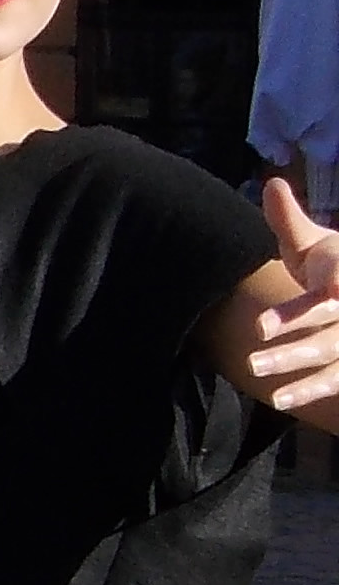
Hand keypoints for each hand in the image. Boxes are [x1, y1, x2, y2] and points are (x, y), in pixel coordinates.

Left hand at [246, 175, 338, 412]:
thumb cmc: (333, 269)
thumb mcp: (317, 245)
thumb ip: (290, 221)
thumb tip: (271, 183)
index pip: (327, 288)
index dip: (303, 305)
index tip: (272, 320)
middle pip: (328, 327)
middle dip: (294, 341)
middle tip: (253, 352)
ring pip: (333, 355)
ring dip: (302, 373)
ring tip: (265, 385)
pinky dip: (314, 389)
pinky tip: (284, 401)